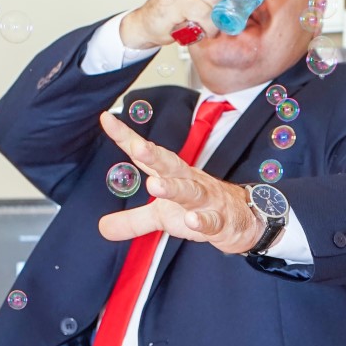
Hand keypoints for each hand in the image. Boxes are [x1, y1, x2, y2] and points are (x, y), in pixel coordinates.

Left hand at [97, 111, 261, 253]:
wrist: (244, 221)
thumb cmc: (201, 210)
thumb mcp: (163, 217)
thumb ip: (133, 221)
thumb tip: (102, 227)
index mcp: (173, 175)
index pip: (147, 156)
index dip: (127, 137)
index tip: (106, 119)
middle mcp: (189, 182)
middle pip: (170, 165)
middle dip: (153, 155)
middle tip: (137, 147)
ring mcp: (206, 200)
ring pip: (190, 191)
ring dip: (173, 187)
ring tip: (156, 185)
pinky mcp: (220, 221)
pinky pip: (211, 221)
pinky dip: (202, 221)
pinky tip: (192, 221)